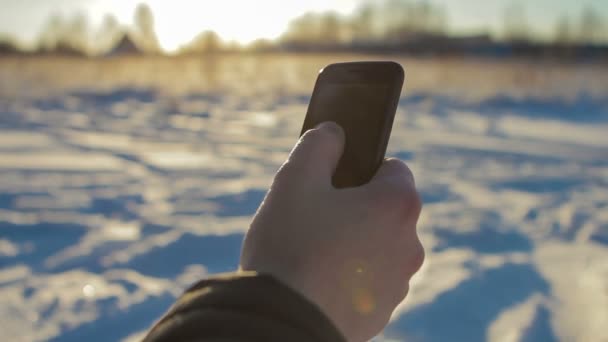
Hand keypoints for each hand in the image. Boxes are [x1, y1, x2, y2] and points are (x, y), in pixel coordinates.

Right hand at [240, 122, 423, 341]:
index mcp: (397, 204)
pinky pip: (368, 281)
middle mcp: (410, 243)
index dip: (361, 169)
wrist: (283, 320)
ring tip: (311, 252)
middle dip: (355, 208)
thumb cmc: (291, 245)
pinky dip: (348, 276)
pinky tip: (316, 280)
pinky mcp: (383, 312)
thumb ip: (319, 143)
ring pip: (376, 246)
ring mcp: (399, 282)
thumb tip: (335, 132)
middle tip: (315, 218)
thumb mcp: (295, 178)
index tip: (333, 182)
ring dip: (352, 243)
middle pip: (384, 209)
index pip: (393, 168)